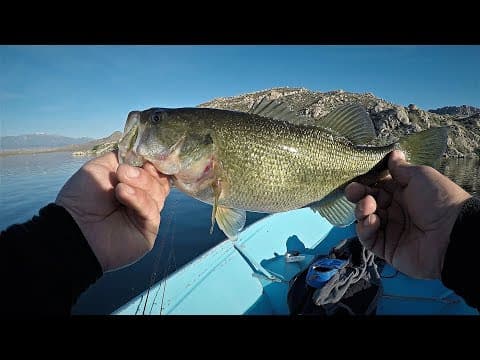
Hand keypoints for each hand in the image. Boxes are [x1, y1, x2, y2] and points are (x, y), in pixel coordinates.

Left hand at [56, 151, 169, 272]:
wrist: (73, 228)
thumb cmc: (81, 198)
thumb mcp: (100, 167)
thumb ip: (123, 157)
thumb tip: (141, 151)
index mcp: (132, 182)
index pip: (154, 169)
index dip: (152, 161)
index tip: (145, 157)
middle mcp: (142, 197)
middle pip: (159, 180)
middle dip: (144, 174)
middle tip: (124, 173)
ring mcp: (146, 214)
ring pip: (159, 193)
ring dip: (141, 184)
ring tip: (119, 187)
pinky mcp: (149, 230)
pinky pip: (152, 211)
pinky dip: (139, 199)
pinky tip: (123, 194)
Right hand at [345, 150, 470, 278]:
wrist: (453, 234)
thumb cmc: (439, 200)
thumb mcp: (420, 176)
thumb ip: (401, 168)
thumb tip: (392, 154)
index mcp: (403, 193)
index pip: (378, 186)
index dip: (366, 181)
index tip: (358, 177)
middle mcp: (395, 211)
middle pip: (368, 202)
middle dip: (358, 195)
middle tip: (353, 190)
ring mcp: (390, 230)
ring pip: (365, 219)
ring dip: (361, 210)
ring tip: (368, 205)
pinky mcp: (386, 248)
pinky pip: (368, 238)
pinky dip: (365, 228)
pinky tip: (371, 220)